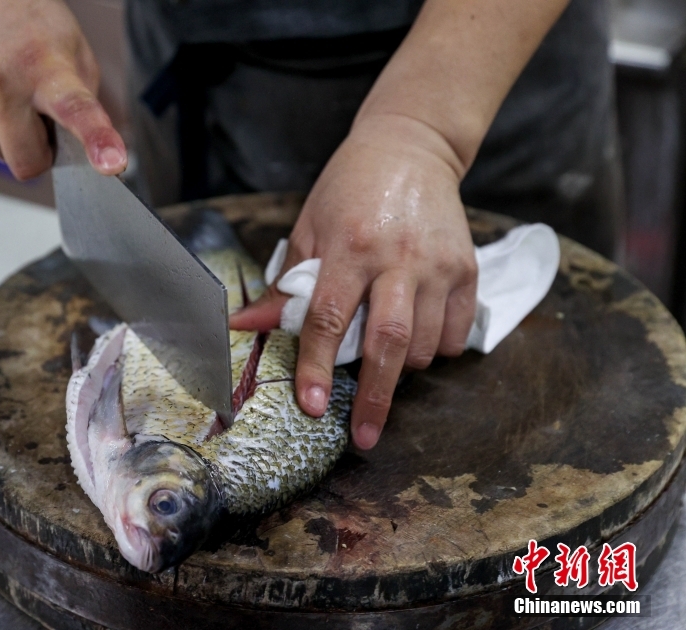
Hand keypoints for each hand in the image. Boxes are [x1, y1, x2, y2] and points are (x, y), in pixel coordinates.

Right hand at [0, 0, 125, 179]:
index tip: (111, 164)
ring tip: (8, 94)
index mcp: (49, 68)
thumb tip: (81, 155)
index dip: (96, 139)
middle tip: (40, 121)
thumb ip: (82, 106)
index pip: (77, 109)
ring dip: (9, 136)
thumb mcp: (75, 54)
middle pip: (26, 164)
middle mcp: (3, 80)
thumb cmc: (31, 26)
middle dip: (37, 154)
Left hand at [230, 113, 477, 449]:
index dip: (315, 366)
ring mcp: (438, 265)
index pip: (327, 318)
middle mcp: (397, 258)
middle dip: (374, 397)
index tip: (310, 405)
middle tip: (363, 436)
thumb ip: (284, 284)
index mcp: (348, 247)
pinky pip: (455, 333)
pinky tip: (416, 338)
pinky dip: (435, 350)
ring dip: (402, 370)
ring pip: (423, 345)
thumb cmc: (348, 189)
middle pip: (386, 343)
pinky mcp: (467, 268)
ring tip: (383, 359)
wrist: (411, 146)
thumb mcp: (308, 227)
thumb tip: (243, 327)